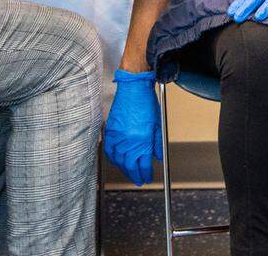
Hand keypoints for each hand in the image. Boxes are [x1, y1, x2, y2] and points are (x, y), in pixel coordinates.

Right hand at [103, 69, 162, 186]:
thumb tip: (157, 157)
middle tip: (138, 180)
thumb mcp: (157, 125)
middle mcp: (129, 141)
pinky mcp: (110, 131)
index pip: (144, 164)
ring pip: (119, 160)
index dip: (146, 173)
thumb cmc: (146, 103)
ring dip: (124, 169)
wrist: (133, 88)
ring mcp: (118, 137)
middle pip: (130, 165)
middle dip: (135, 175)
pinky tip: (116, 161)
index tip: (147, 178)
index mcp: (142, 141)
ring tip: (128, 172)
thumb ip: (157, 144)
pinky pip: (109, 150)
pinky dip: (112, 158)